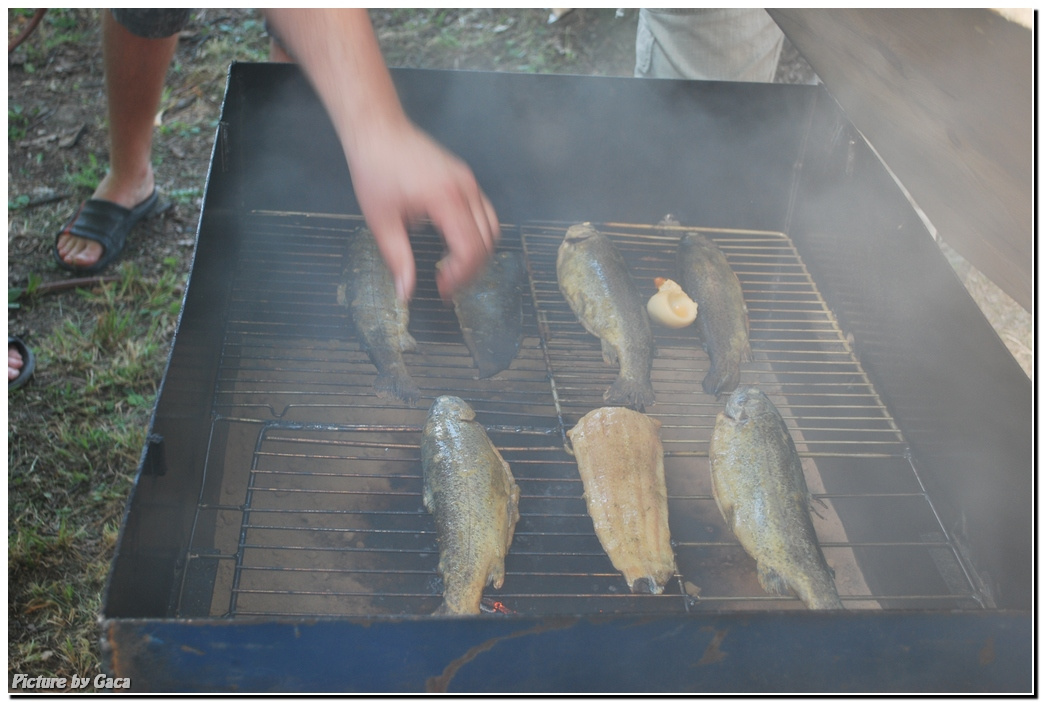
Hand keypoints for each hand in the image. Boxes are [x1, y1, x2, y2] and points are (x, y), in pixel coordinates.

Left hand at [348, 118, 498, 301]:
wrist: (378, 132)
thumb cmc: (375, 169)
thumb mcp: (381, 221)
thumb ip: (398, 259)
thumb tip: (406, 292)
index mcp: (445, 199)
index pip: (471, 249)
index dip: (460, 276)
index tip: (442, 288)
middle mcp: (464, 189)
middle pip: (487, 242)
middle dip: (470, 269)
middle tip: (447, 283)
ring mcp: (468, 181)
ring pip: (492, 228)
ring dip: (478, 252)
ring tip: (453, 266)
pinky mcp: (465, 178)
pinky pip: (485, 212)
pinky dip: (477, 233)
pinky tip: (453, 242)